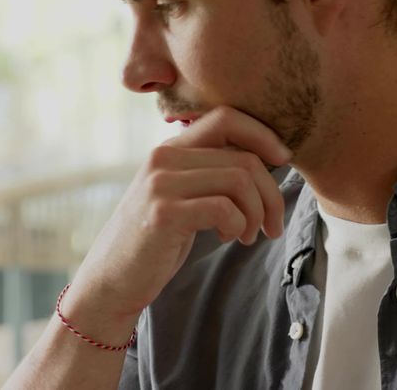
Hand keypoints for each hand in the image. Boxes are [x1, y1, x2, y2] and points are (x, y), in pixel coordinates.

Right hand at [62, 106, 291, 336]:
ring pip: (239, 181)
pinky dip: (238, 226)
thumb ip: (210, 171)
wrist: (114, 279)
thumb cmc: (156, 239)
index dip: (263, 135)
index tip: (283, 160)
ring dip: (256, 213)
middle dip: (270, 194)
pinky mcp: (163, 213)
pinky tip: (228, 238)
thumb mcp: (181, 194)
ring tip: (248, 235)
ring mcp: (161, 183)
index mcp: (171, 147)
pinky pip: (224, 208)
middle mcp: (163, 156)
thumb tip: (268, 158)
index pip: (226, 117)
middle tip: (272, 225)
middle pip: (243, 158)